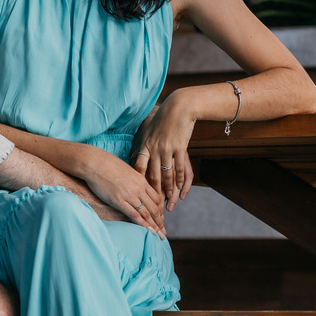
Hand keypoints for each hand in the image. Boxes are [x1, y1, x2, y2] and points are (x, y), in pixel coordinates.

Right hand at [75, 144, 165, 235]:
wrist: (93, 162)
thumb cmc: (106, 164)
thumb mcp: (126, 170)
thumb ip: (133, 180)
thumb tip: (135, 186)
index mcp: (141, 180)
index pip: (156, 198)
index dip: (160, 210)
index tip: (160, 218)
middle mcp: (138, 188)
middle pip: (154, 208)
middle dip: (160, 221)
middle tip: (164, 231)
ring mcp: (129, 195)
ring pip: (147, 213)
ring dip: (154, 225)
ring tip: (160, 235)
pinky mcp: (118, 200)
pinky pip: (134, 215)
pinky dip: (143, 224)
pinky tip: (149, 231)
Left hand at [133, 92, 195, 210]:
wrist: (177, 108)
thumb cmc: (160, 120)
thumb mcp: (146, 132)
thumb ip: (141, 146)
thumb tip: (133, 158)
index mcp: (144, 146)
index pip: (139, 168)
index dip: (139, 182)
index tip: (138, 194)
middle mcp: (154, 149)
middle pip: (153, 176)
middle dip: (154, 193)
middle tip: (154, 207)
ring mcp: (167, 149)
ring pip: (167, 175)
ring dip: (168, 191)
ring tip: (169, 203)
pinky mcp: (180, 149)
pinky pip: (180, 169)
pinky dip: (181, 181)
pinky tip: (181, 191)